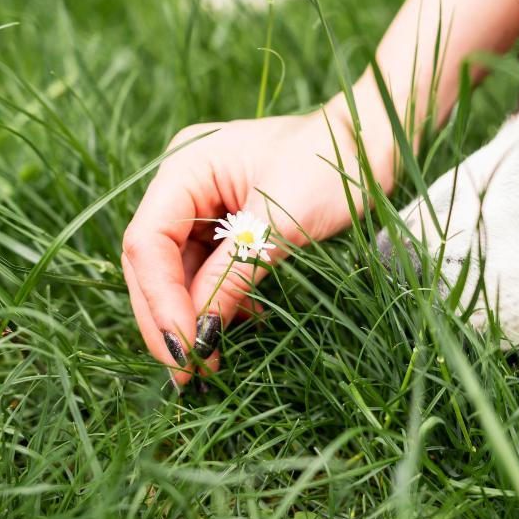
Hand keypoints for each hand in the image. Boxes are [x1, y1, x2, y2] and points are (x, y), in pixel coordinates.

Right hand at [121, 102, 390, 387]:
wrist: (372, 144)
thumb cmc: (331, 167)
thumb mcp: (279, 226)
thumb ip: (232, 278)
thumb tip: (199, 338)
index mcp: (185, 167)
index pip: (146, 243)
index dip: (158, 300)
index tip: (184, 348)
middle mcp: (185, 185)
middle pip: (153, 262)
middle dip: (168, 318)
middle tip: (188, 373)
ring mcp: (205, 205)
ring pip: (179, 273)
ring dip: (194, 317)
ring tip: (211, 362)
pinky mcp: (230, 226)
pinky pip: (210, 272)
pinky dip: (220, 304)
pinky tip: (239, 328)